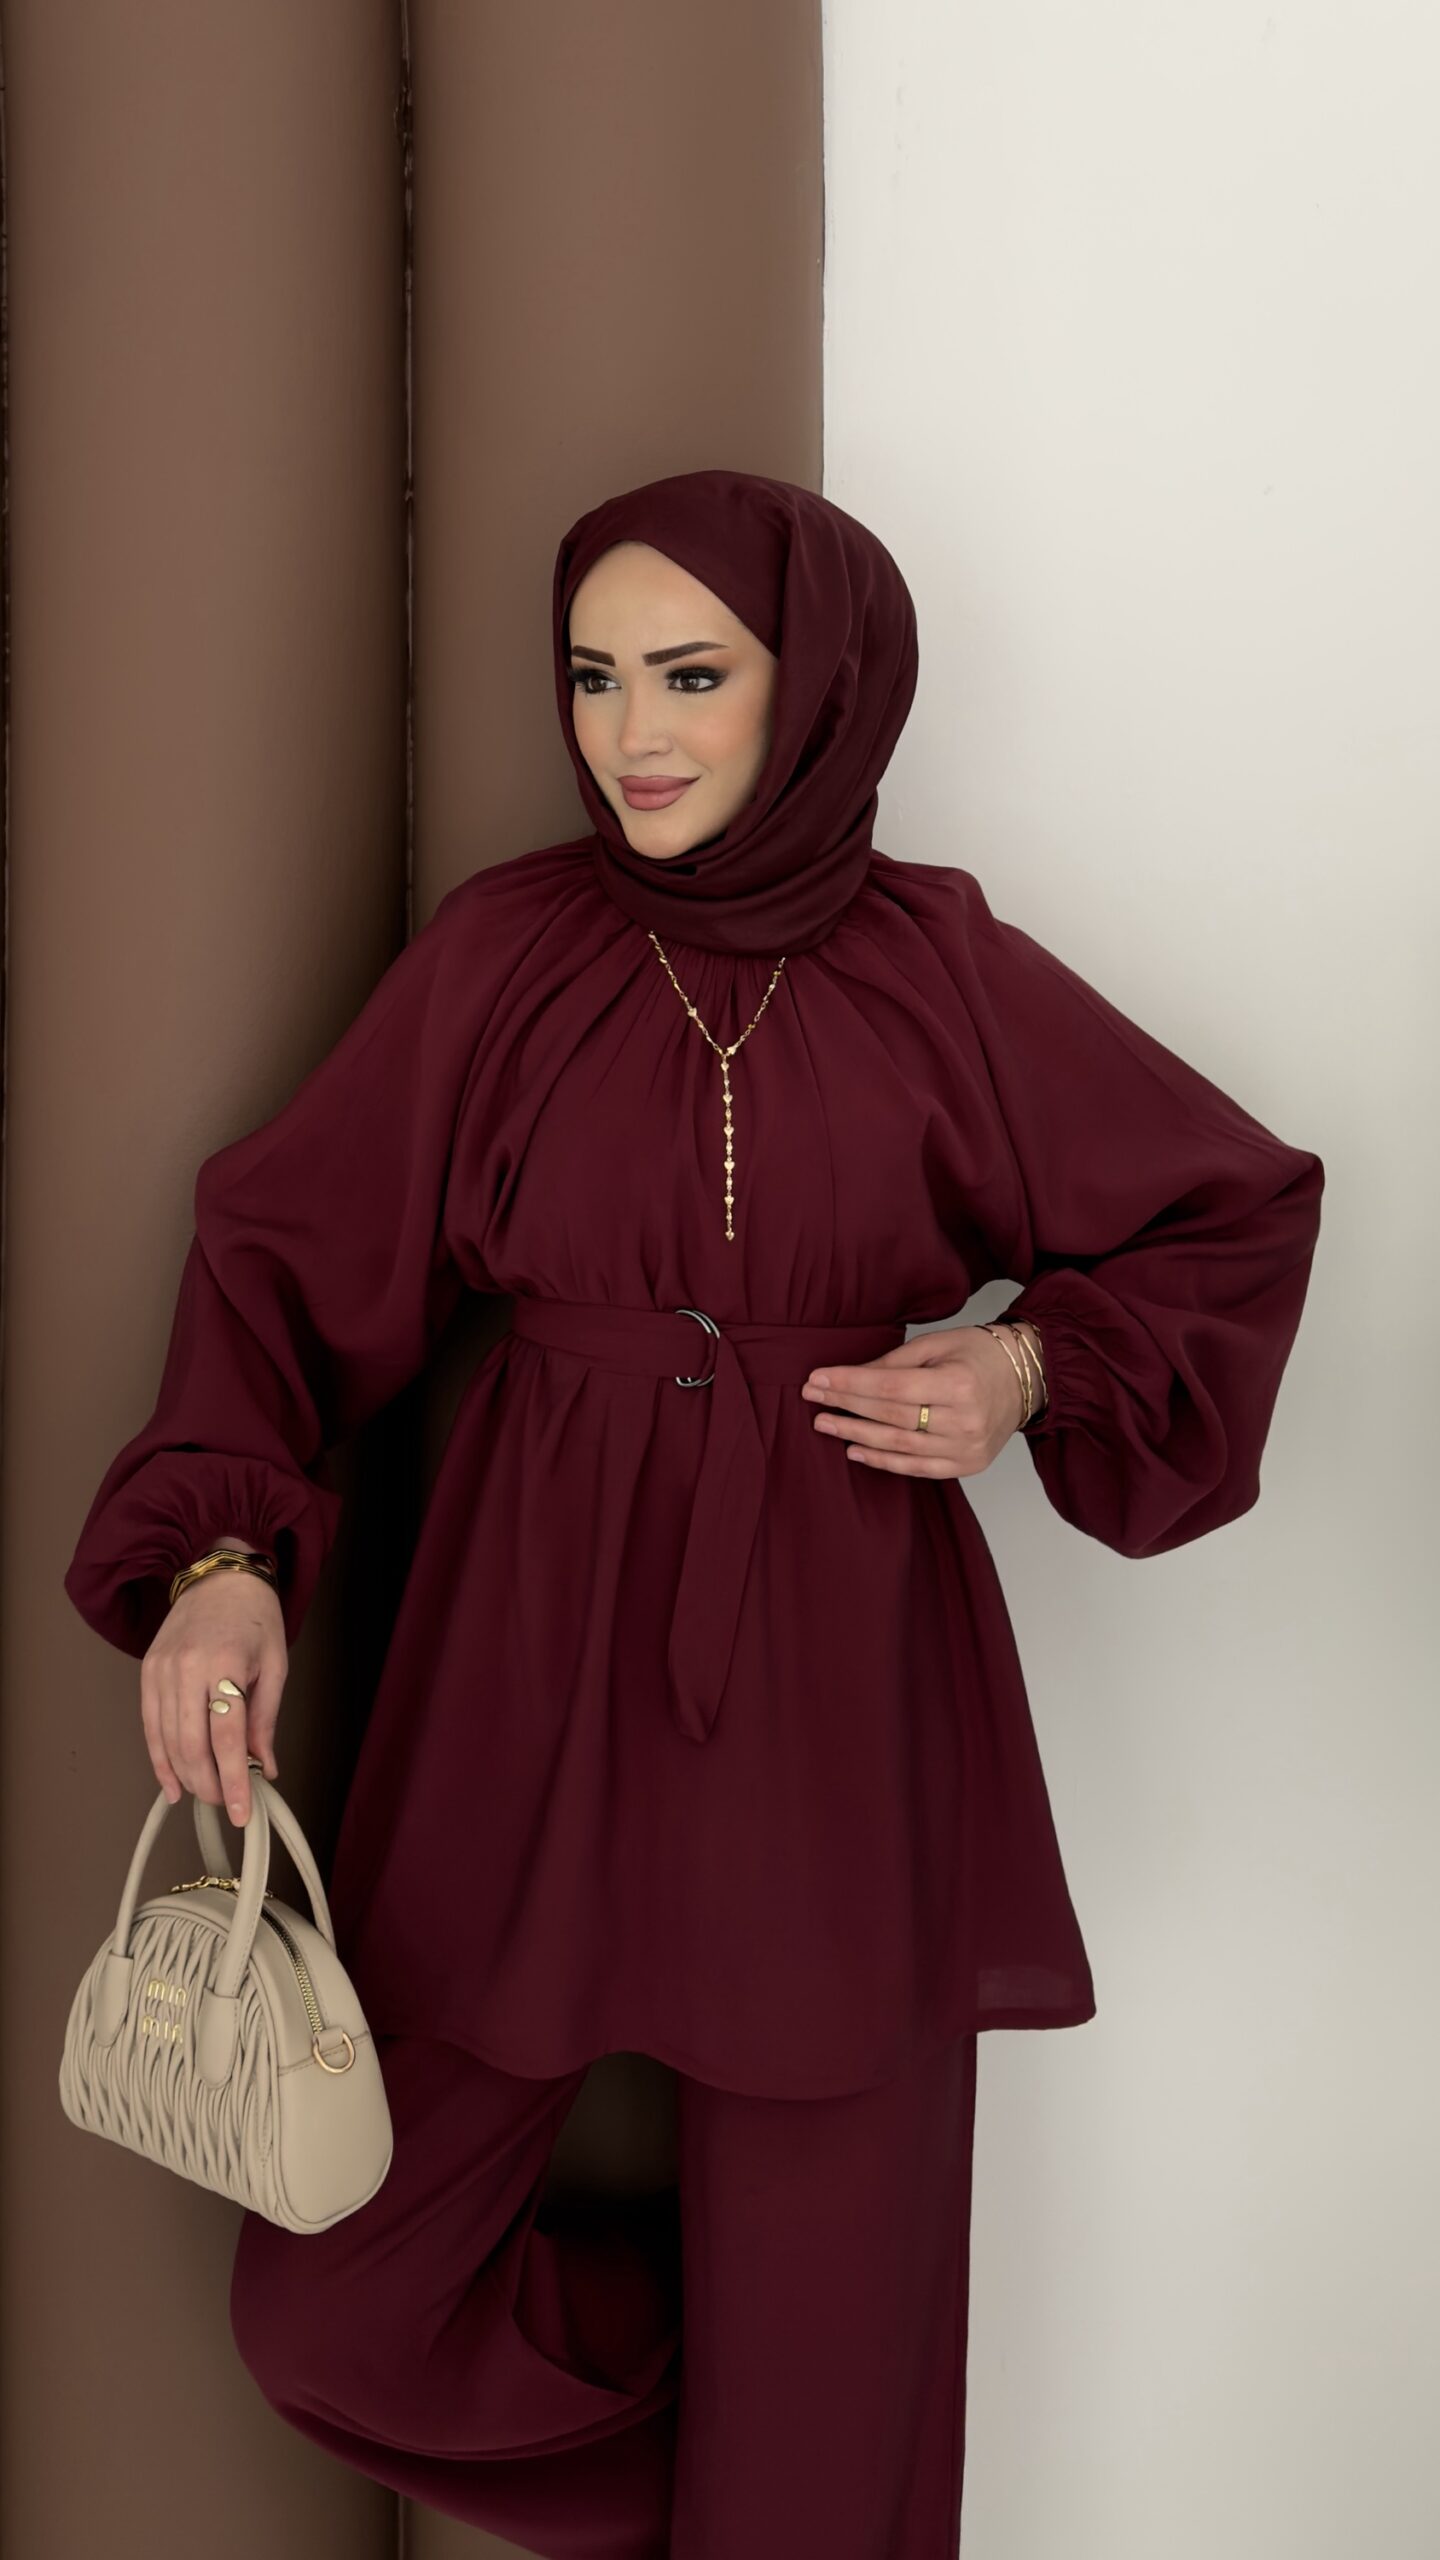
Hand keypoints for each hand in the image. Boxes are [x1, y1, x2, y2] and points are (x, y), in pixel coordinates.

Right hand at [140, 1569, 286, 1826]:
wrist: (221, 1575)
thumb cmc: (255, 1617)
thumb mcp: (276, 1665)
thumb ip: (265, 1719)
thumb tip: (264, 1766)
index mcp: (225, 1664)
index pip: (226, 1738)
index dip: (234, 1781)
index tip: (242, 1811)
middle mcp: (186, 1669)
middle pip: (192, 1746)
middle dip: (210, 1785)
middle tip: (228, 1803)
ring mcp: (161, 1671)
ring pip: (168, 1742)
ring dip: (188, 1777)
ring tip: (209, 1794)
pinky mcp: (147, 1673)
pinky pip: (150, 1727)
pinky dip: (160, 1760)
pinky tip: (173, 1784)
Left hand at [800, 1322, 1040, 1477]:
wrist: (1026, 1379)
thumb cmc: (980, 1355)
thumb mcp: (938, 1345)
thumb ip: (894, 1363)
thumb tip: (849, 1377)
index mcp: (959, 1382)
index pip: (891, 1387)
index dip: (850, 1384)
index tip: (818, 1379)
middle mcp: (965, 1419)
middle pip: (891, 1416)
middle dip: (846, 1407)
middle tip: (813, 1399)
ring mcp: (967, 1448)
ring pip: (899, 1446)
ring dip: (856, 1435)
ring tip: (826, 1424)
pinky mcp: (967, 1465)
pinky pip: (916, 1468)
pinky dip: (883, 1461)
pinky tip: (855, 1450)